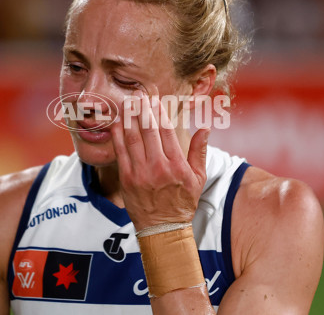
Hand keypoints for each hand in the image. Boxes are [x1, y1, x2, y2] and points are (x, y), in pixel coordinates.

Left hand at [111, 90, 210, 230]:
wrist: (163, 229)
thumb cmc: (182, 202)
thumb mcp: (199, 178)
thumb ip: (200, 151)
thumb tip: (205, 128)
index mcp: (177, 166)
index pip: (167, 131)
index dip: (160, 112)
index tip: (156, 98)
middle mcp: (158, 168)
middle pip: (149, 130)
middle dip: (144, 109)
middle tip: (140, 94)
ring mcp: (141, 174)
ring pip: (133, 138)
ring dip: (130, 118)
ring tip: (128, 102)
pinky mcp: (127, 179)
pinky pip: (121, 152)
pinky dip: (118, 136)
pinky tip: (118, 122)